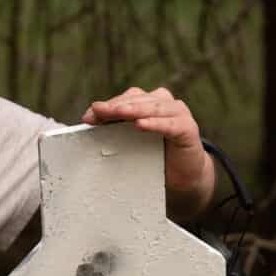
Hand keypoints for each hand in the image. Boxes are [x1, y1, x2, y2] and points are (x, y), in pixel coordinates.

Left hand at [83, 86, 214, 214]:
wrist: (181, 176)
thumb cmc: (153, 155)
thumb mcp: (129, 141)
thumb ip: (113, 127)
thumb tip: (88, 117)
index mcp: (149, 102)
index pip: (126, 98)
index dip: (108, 105)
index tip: (88, 116)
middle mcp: (164, 103)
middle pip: (138, 100)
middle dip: (116, 106)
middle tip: (98, 111)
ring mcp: (178, 114)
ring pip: (154, 107)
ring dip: (134, 110)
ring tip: (117, 113)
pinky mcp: (188, 129)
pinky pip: (170, 124)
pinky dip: (155, 123)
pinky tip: (141, 125)